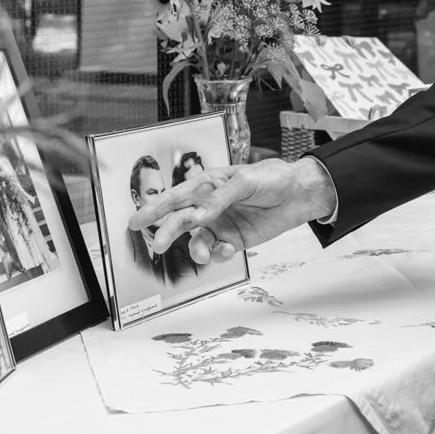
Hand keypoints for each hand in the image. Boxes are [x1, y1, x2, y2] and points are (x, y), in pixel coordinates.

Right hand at [125, 158, 336, 265]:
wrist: (298, 195)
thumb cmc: (272, 178)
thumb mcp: (245, 181)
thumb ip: (220, 198)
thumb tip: (198, 214)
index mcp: (207, 185)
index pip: (176, 197)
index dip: (155, 208)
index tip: (136, 221)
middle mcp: (208, 206)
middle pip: (180, 221)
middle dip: (167, 232)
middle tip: (158, 244)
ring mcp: (220, 224)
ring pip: (196, 240)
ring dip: (195, 248)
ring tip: (202, 253)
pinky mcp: (233, 240)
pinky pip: (217, 251)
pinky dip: (218, 255)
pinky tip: (227, 250)